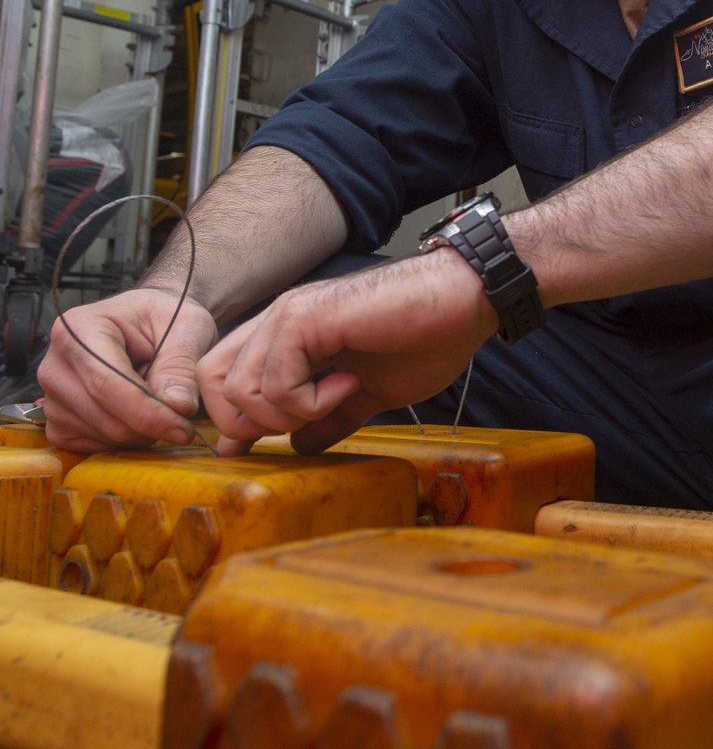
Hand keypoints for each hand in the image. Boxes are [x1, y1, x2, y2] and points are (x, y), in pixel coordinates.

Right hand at [38, 289, 217, 451]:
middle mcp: (56, 364)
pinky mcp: (58, 422)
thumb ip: (181, 365)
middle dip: (151, 426)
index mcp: (78, 329)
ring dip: (141, 433)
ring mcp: (52, 396)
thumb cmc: (164, 319)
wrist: (148, 324)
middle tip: (183, 418)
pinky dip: (124, 442)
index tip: (182, 428)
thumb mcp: (186, 327)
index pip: (107, 383)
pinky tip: (138, 417)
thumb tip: (178, 406)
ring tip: (158, 402)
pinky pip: (92, 447)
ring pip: (102, 436)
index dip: (147, 413)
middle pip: (104, 416)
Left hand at [196, 249, 495, 455]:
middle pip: (213, 385)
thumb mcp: (368, 394)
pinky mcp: (305, 318)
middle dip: (250, 424)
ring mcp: (288, 316)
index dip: (237, 422)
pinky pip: (277, 382)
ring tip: (337, 398)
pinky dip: (310, 401)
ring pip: (240, 389)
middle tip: (304, 423)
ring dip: (287, 414)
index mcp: (288, 337)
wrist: (462, 301)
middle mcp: (278, 321)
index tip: (272, 445)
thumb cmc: (425, 337)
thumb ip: (327, 418)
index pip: (222, 380)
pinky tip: (349, 384)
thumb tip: (297, 447)